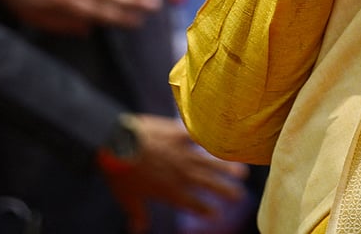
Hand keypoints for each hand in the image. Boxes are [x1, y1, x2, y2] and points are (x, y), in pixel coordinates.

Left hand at [103, 115, 248, 233]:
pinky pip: (200, 138)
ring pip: (211, 163)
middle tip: (239, 196)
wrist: (119, 143)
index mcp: (170, 191)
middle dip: (225, 191)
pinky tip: (223, 140)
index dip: (206, 210)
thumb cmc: (120, 173)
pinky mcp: (181, 135)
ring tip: (242, 172)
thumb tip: (137, 230)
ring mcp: (184, 154)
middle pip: (209, 184)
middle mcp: (182, 174)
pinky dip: (212, 140)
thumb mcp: (128, 198)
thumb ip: (137, 214)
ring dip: (227, 168)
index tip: (218, 214)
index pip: (193, 204)